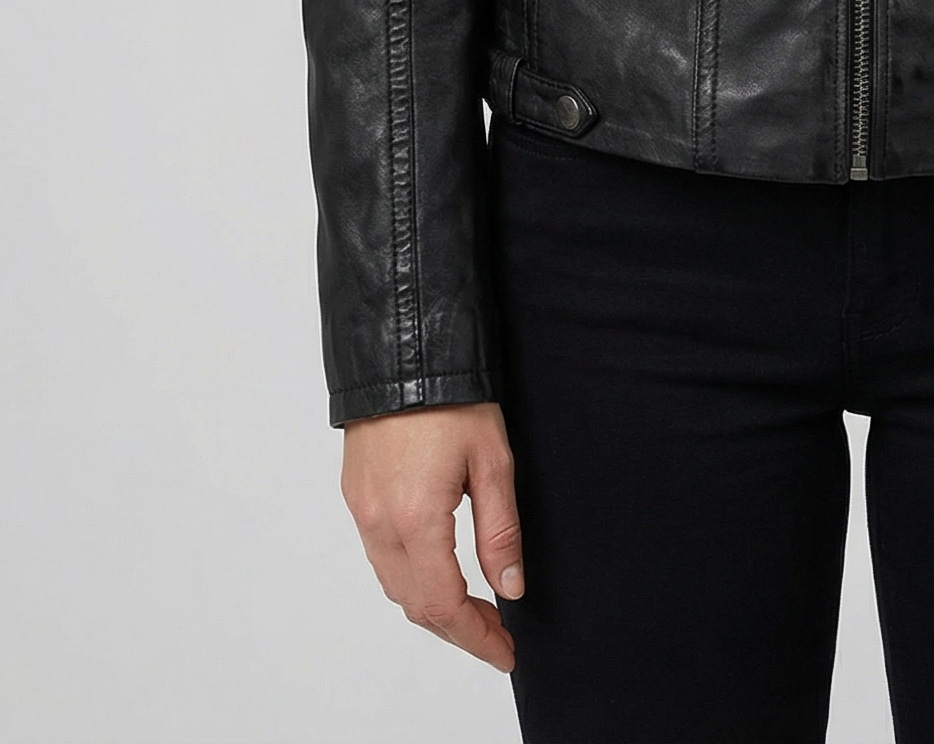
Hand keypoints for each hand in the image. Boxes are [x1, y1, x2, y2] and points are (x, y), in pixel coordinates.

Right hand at [341, 401, 524, 671]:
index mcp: (417, 518)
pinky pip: (380, 557)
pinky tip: (439, 571)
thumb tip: (510, 587)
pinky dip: (411, 579)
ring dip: (433, 607)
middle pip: (416, 605)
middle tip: (497, 634)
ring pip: (394, 585)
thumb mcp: (493, 461)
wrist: (401, 351)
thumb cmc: (451, 397)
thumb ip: (500, 530)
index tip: (505, 652)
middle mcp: (380, 523)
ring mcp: (362, 511)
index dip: (476, 637)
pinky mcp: (355, 496)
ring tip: (475, 608)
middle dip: (458, 629)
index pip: (445, 605)